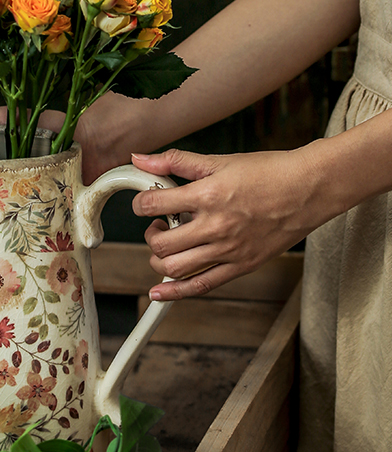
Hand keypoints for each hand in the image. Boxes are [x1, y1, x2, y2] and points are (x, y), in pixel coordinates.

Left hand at [129, 146, 324, 299]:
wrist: (310, 188)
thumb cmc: (269, 172)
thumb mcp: (219, 161)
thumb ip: (175, 161)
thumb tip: (140, 158)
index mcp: (208, 195)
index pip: (153, 204)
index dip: (140, 203)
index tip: (143, 202)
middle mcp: (216, 226)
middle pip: (161, 243)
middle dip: (150, 234)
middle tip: (157, 224)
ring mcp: (229, 250)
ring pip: (175, 269)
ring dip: (159, 260)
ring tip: (167, 245)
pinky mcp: (242, 265)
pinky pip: (202, 286)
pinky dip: (175, 293)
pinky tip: (158, 293)